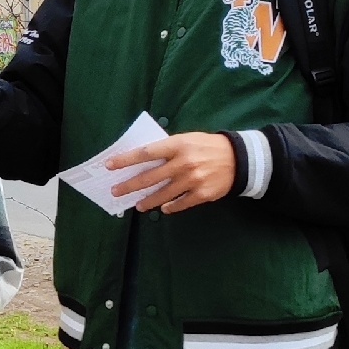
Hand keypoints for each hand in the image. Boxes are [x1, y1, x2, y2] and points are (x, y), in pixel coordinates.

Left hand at [110, 132, 236, 214]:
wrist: (238, 158)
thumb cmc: (207, 146)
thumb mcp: (187, 139)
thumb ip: (168, 149)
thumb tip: (143, 160)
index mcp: (178, 145)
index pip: (145, 153)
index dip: (126, 160)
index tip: (110, 166)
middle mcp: (183, 163)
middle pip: (149, 178)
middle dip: (130, 186)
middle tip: (116, 192)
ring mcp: (192, 180)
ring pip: (162, 195)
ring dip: (147, 201)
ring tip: (138, 205)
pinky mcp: (201, 194)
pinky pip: (180, 204)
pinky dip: (170, 207)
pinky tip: (163, 208)